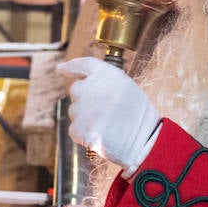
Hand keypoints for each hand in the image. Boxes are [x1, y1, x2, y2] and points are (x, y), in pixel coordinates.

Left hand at [56, 57, 160, 172]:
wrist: (146, 142)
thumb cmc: (138, 117)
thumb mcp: (126, 88)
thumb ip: (105, 82)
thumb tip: (81, 81)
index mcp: (110, 75)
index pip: (85, 64)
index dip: (71, 66)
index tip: (61, 69)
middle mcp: (97, 87)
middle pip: (76, 90)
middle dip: (83, 100)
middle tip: (102, 112)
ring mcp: (89, 108)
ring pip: (74, 112)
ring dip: (84, 119)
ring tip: (105, 125)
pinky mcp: (85, 128)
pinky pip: (74, 130)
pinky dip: (83, 135)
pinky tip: (100, 136)